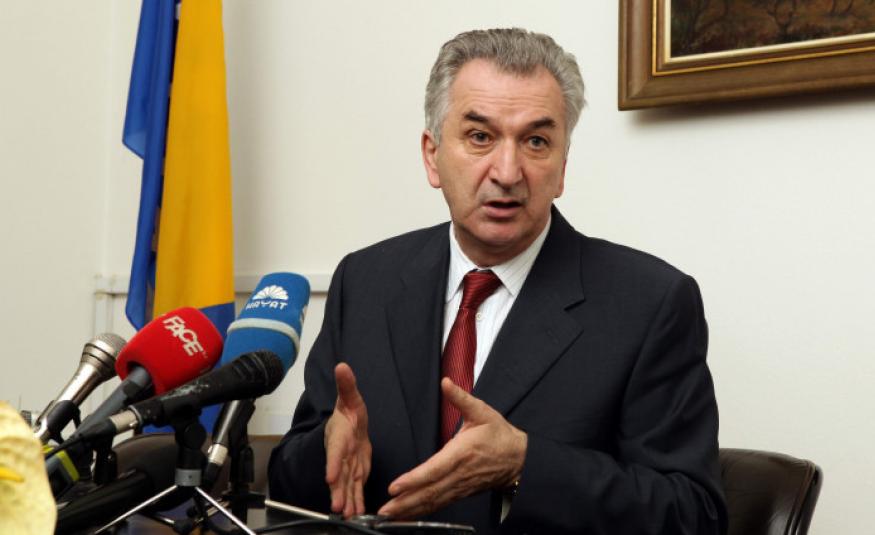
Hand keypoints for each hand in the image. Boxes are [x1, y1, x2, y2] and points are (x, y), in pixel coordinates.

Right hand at [324, 363, 371, 516]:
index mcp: (339, 435)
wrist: (349, 425)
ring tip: (348, 516)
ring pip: (346, 486)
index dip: (333, 463)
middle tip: (337, 506)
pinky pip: (355, 489)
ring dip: (346, 500)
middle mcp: (340, 454)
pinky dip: (356, 501)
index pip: (335, 450)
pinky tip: (357, 514)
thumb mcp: (350, 397)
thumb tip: (342, 366)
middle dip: (337, 491)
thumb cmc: (348, 411)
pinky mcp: (355, 473)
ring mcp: (347, 465)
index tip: (330, 476)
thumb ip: (347, 385)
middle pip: (338, 474)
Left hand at [377, 378, 526, 518]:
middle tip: (383, 510)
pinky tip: (407, 516)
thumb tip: (445, 382)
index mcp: (461, 453)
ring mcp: (460, 486)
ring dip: (410, 510)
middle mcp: (459, 474)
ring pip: (432, 501)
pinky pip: (439, 505)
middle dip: (405, 502)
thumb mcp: (482, 411)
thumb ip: (461, 398)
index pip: (434, 469)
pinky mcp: (460, 493)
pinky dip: (422, 512)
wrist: (519, 458)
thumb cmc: (499, 435)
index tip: (395, 486)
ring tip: (389, 516)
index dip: (414, 480)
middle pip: (429, 491)